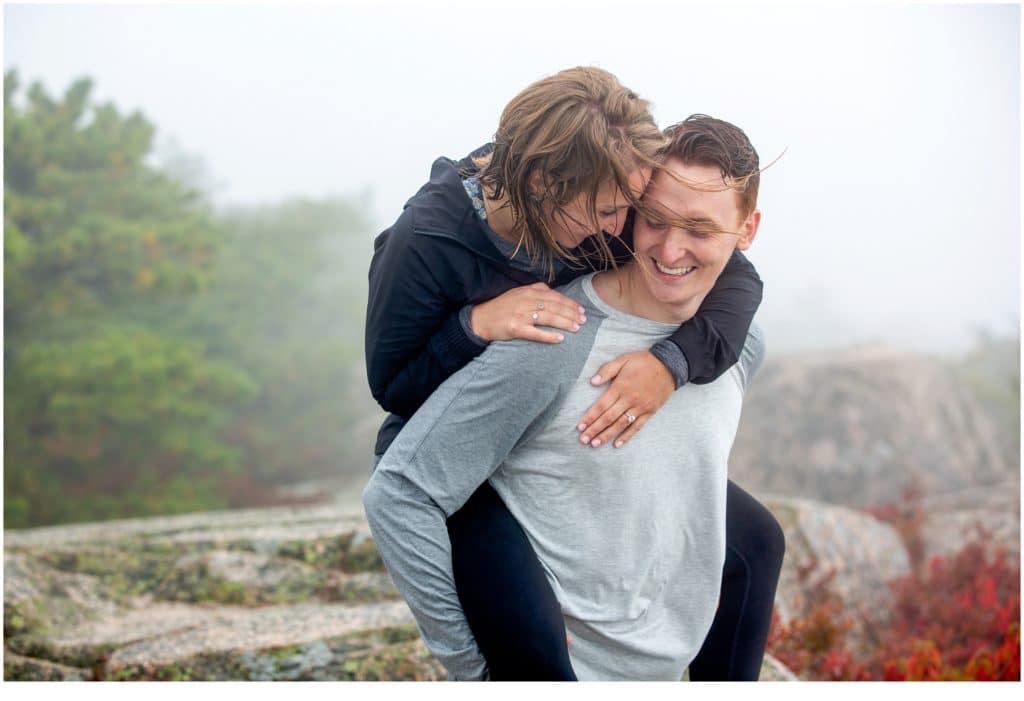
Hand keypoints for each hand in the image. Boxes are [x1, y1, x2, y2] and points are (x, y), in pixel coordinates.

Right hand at [470, 282, 587, 343]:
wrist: (479, 319)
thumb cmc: (501, 307)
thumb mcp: (517, 293)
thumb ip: (535, 291)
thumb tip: (553, 291)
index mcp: (528, 291)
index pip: (555, 296)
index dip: (570, 303)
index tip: (581, 310)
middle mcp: (526, 300)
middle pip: (555, 306)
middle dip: (571, 313)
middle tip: (584, 320)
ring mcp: (520, 314)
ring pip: (548, 318)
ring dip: (565, 323)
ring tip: (577, 328)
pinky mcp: (515, 328)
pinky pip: (536, 333)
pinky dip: (549, 336)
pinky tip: (560, 339)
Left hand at [577, 350, 673, 447]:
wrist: (670, 365)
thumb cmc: (643, 362)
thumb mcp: (623, 360)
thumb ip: (607, 370)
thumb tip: (592, 381)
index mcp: (620, 387)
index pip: (602, 405)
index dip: (590, 417)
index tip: (580, 426)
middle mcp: (629, 399)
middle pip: (609, 418)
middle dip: (594, 430)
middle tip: (583, 440)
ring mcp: (640, 407)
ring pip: (621, 424)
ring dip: (607, 435)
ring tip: (595, 444)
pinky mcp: (650, 412)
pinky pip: (637, 427)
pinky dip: (627, 436)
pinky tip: (617, 444)